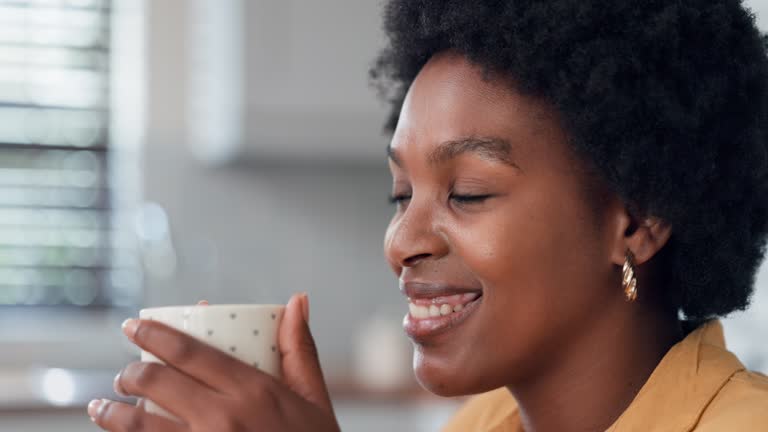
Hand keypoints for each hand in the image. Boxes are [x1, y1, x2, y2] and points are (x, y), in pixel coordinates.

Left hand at [88, 294, 339, 431]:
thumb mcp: (314, 400)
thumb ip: (300, 350)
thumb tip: (296, 300)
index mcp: (253, 391)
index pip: (189, 352)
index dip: (153, 335)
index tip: (133, 328)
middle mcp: (224, 419)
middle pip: (157, 383)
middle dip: (130, 373)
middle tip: (125, 373)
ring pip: (140, 425)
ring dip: (112, 413)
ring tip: (102, 407)